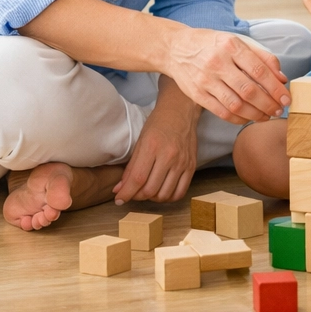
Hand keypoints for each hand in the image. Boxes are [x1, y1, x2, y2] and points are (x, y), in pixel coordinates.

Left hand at [113, 81, 198, 203]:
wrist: (181, 111)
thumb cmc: (158, 124)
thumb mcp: (140, 142)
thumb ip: (131, 167)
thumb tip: (119, 189)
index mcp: (152, 146)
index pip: (137, 179)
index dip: (126, 193)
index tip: (119, 199)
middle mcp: (169, 156)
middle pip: (150, 190)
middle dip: (137, 196)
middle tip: (133, 193)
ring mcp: (182, 162)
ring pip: (165, 194)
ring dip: (152, 199)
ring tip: (147, 191)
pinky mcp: (192, 166)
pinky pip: (180, 192)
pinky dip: (169, 197)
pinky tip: (162, 191)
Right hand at [167, 30, 289, 124]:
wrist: (176, 48)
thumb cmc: (213, 44)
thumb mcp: (238, 41)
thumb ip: (262, 57)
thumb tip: (282, 77)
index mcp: (231, 46)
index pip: (259, 70)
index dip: (276, 88)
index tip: (287, 98)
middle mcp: (218, 63)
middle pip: (249, 90)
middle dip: (268, 104)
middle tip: (279, 111)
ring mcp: (205, 80)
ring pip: (236, 105)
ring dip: (255, 114)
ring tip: (267, 116)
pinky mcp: (196, 94)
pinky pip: (221, 112)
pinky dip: (238, 118)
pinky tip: (248, 118)